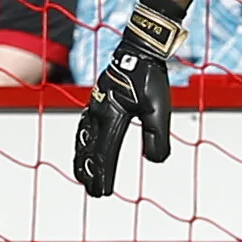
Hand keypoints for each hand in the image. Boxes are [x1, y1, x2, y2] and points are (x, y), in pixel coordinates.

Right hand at [72, 0, 182, 196]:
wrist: (138, 48)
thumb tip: (155, 161)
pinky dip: (82, 140)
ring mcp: (95, 104)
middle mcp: (98, 112)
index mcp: (112, 116)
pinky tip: (84, 144)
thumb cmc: (150, 77)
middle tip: (92, 191)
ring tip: (81, 173)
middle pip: (89, 150)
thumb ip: (156, 137)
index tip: (103, 192)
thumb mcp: (159, 109)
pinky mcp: (97, 98)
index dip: (104, 175)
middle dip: (90, 171)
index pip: (106, 153)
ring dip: (82, 158)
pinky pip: (84, 125)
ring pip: (83, 138)